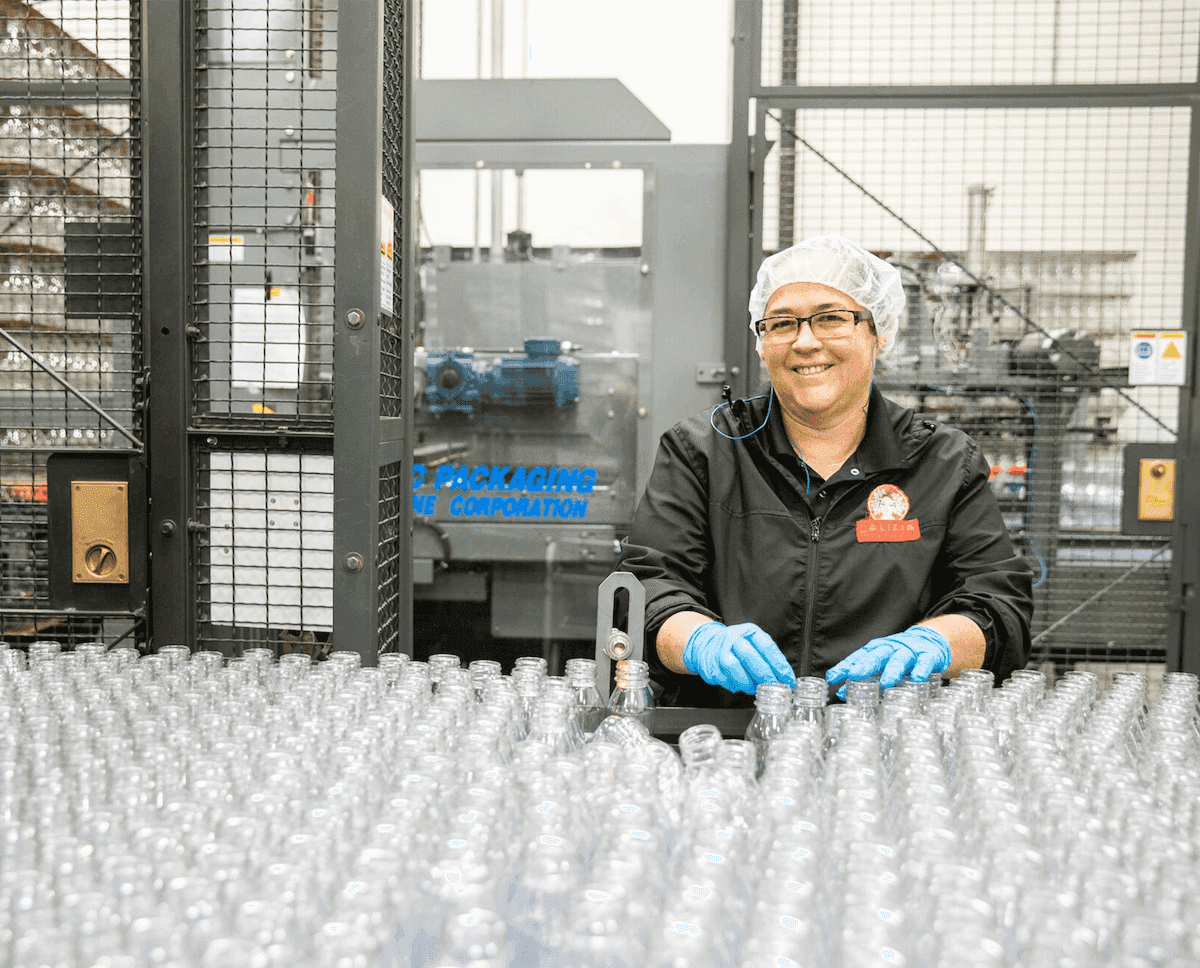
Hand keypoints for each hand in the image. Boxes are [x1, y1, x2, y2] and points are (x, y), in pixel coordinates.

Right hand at [683, 621, 796, 694]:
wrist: (708, 643)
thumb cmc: (737, 645)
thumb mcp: (754, 643)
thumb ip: (768, 658)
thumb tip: (785, 678)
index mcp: (749, 632)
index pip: (767, 647)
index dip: (779, 665)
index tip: (788, 679)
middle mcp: (733, 639)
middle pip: (750, 656)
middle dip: (764, 675)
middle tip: (774, 687)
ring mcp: (720, 652)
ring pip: (735, 668)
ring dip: (748, 682)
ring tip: (756, 688)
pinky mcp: (712, 666)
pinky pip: (725, 679)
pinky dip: (736, 686)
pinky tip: (742, 686)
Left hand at [825, 624, 951, 694]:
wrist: (930, 641)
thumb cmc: (899, 657)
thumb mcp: (881, 665)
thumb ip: (864, 679)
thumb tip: (841, 693)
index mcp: (877, 650)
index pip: (858, 657)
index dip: (844, 666)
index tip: (832, 677)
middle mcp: (891, 648)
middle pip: (876, 655)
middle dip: (865, 665)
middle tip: (854, 675)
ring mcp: (910, 652)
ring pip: (900, 659)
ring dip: (892, 670)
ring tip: (886, 683)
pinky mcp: (929, 656)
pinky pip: (925, 662)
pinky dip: (922, 670)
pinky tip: (918, 679)